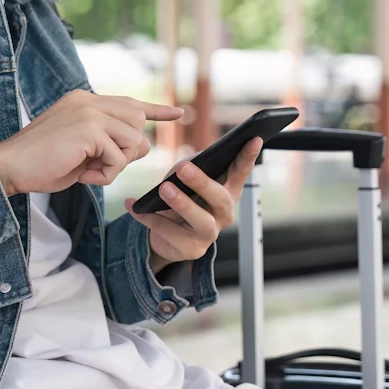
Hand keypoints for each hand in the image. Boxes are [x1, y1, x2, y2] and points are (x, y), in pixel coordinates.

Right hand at [0, 89, 182, 194]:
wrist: (9, 167)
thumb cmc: (41, 164)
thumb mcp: (82, 151)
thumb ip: (109, 143)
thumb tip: (143, 145)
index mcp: (84, 101)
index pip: (128, 102)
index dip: (155, 110)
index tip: (178, 113)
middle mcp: (88, 101)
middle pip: (137, 121)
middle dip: (129, 150)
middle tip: (100, 166)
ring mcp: (89, 112)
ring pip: (132, 139)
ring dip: (116, 164)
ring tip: (89, 171)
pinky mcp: (89, 128)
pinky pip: (118, 156)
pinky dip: (105, 175)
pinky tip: (83, 176)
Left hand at [124, 137, 262, 273]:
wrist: (165, 237)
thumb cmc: (181, 199)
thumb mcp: (185, 180)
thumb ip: (190, 169)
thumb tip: (184, 167)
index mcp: (227, 191)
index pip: (241, 172)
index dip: (248, 157)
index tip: (254, 139)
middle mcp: (223, 213)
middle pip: (220, 198)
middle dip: (202, 182)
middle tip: (184, 168)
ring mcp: (210, 233)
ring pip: (201, 220)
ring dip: (182, 203)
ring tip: (164, 188)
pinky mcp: (191, 249)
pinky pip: (169, 232)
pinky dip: (149, 218)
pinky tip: (133, 206)